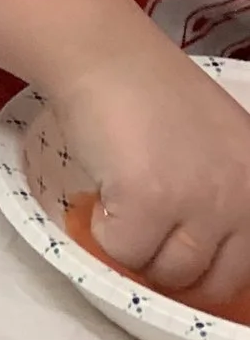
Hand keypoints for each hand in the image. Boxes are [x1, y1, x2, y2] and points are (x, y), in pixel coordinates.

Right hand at [57, 45, 249, 308]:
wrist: (109, 58)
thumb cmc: (156, 97)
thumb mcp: (223, 149)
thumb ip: (231, 199)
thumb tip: (206, 261)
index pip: (247, 270)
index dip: (206, 270)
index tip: (175, 253)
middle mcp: (245, 198)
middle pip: (209, 281)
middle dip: (170, 267)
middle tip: (144, 232)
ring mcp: (200, 202)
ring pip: (165, 272)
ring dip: (136, 251)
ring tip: (123, 207)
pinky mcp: (150, 202)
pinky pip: (123, 253)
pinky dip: (103, 234)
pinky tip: (104, 197)